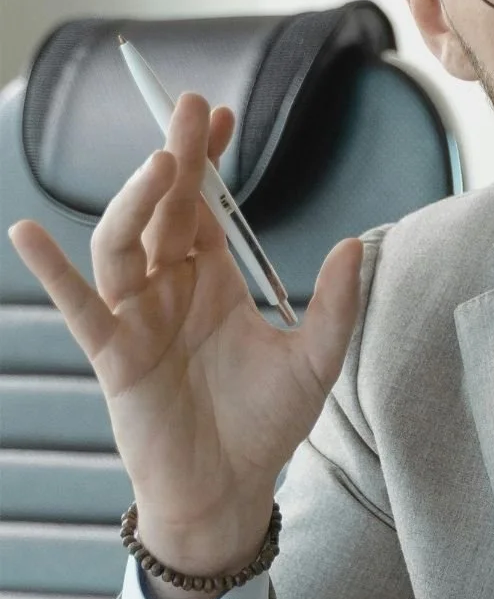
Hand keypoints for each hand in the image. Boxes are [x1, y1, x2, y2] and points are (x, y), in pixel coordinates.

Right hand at [8, 92, 362, 590]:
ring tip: (160, 163)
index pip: (204, 204)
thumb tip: (355, 244)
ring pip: (122, 242)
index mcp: (212, 279)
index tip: (220, 114)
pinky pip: (78, 305)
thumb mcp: (314, 362)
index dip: (207, 160)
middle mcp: (169, 287)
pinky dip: (51, 271)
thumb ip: (333, 306)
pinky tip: (28, 233)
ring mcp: (136, 316)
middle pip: (164, 208)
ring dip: (136, 200)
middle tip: (189, 109)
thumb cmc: (265, 425)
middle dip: (176, 158)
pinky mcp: (113, 353)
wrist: (230, 489)